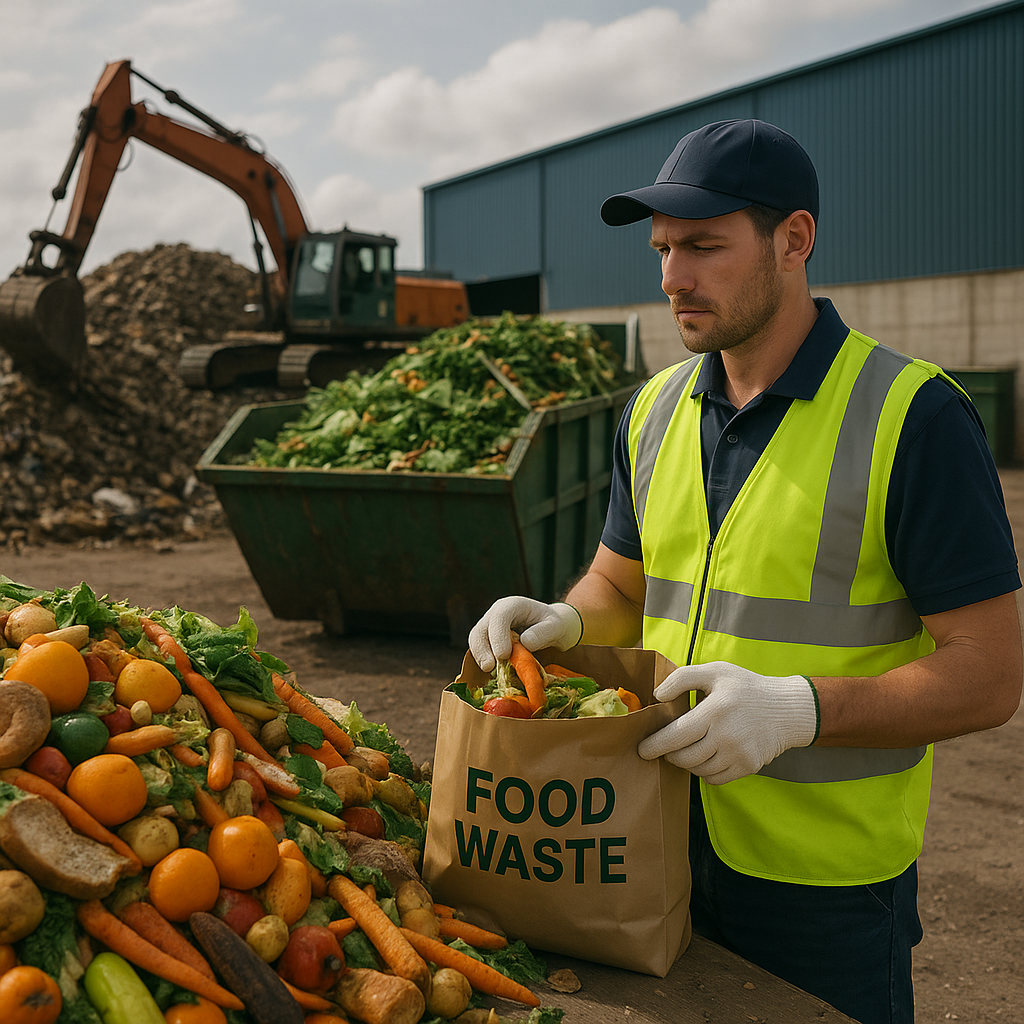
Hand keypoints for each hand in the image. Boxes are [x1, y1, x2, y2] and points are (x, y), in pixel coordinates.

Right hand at [468, 597, 582, 671]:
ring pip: (476, 640)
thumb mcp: (557, 627)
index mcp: (513, 605)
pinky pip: (480, 650)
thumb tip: (524, 642)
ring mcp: (491, 627)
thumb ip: (543, 633)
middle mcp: (497, 614)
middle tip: (490, 667)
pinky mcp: (489, 641)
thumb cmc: (556, 626)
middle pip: (481, 629)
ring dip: (480, 656)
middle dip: (483, 649)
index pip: (499, 617)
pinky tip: (491, 674)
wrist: (553, 629)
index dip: (498, 636)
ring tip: (490, 672)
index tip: (503, 655)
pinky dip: (483, 662)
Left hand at [638, 661, 817, 784]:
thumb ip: (682, 677)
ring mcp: (739, 754)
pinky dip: (704, 772)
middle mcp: (727, 735)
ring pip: (698, 770)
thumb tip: (657, 696)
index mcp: (716, 710)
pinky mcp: (748, 767)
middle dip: (668, 755)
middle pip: (684, 757)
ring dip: (686, 763)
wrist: (787, 709)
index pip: (677, 735)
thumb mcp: (715, 671)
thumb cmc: (745, 688)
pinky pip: (715, 779)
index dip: (655, 745)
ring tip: (686, 748)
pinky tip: (705, 756)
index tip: (642, 749)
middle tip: (663, 748)